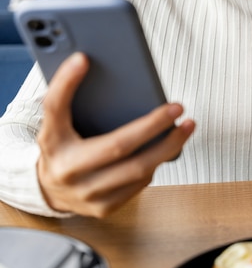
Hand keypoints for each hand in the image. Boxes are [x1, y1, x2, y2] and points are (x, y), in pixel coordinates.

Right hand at [36, 53, 194, 217]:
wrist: (49, 191)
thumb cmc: (59, 149)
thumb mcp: (54, 121)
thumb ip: (63, 93)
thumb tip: (82, 62)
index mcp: (54, 143)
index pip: (57, 107)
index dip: (67, 82)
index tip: (84, 60)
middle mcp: (70, 171)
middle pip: (119, 146)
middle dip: (154, 126)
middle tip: (177, 109)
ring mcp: (88, 194)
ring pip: (137, 170)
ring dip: (168, 147)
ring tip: (185, 127)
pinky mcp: (105, 207)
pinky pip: (139, 184)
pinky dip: (156, 163)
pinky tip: (167, 148)